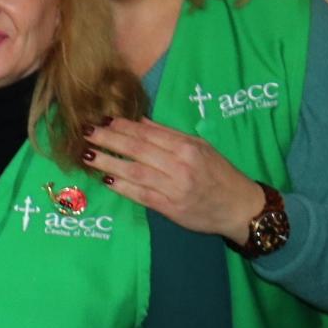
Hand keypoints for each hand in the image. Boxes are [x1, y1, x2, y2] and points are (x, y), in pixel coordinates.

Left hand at [82, 118, 267, 241]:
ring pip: (135, 172)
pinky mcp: (171, 208)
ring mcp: (174, 188)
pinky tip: (106, 180)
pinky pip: (141, 195)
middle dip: (109, 140)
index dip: (122, 126)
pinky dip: (122, 187)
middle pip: (137, 150)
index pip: (148, 133)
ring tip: (87, 155)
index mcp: (188, 148)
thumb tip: (139, 121)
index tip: (102, 120)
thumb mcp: (201, 148)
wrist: (241, 208)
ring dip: (108, 163)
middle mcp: (180, 166)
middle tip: (86, 132)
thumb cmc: (220, 174)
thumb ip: (169, 135)